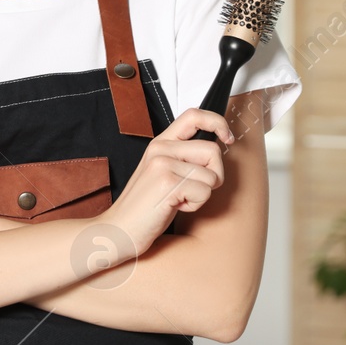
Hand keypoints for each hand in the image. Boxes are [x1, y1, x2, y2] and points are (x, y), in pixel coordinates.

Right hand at [101, 107, 232, 255]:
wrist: (119, 228)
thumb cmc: (144, 206)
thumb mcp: (161, 173)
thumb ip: (183, 158)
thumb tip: (214, 154)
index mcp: (160, 143)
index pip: (194, 116)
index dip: (217, 122)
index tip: (227, 137)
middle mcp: (161, 149)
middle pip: (213, 150)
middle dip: (214, 175)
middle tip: (192, 190)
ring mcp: (163, 164)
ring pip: (212, 175)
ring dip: (202, 194)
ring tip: (178, 199)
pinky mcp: (168, 183)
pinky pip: (204, 192)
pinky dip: (195, 205)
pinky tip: (174, 207)